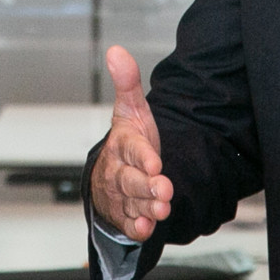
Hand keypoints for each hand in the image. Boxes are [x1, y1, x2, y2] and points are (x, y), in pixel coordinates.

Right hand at [88, 46, 174, 240]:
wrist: (115, 174)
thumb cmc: (128, 141)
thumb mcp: (131, 111)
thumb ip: (127, 83)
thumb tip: (117, 51)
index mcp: (122, 145)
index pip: (132, 150)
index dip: (142, 158)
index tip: (155, 164)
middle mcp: (119, 172)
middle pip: (130, 181)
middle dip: (146, 186)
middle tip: (164, 189)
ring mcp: (121, 196)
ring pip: (132, 203)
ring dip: (147, 207)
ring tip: (162, 209)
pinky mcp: (125, 215)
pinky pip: (130, 224)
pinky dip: (138, 228)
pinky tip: (148, 228)